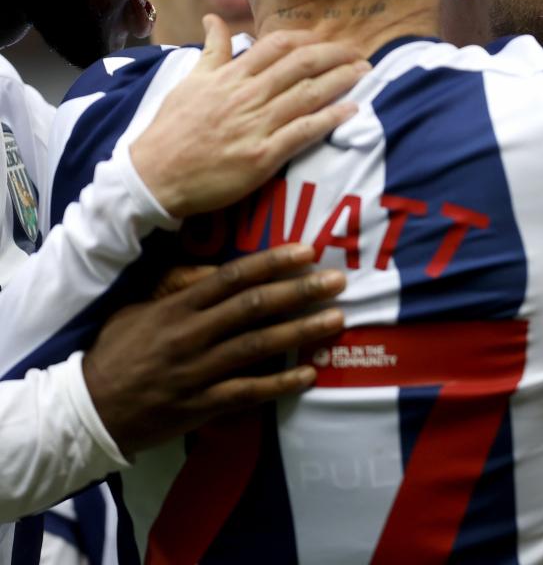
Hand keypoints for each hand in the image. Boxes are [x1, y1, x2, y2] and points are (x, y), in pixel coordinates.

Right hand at [83, 243, 345, 455]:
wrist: (88, 411)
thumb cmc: (117, 352)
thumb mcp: (138, 309)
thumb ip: (178, 287)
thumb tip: (216, 269)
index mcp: (176, 307)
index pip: (231, 277)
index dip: (271, 262)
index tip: (307, 251)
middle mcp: (190, 336)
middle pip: (253, 308)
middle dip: (299, 292)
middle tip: (337, 282)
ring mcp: (197, 372)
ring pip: (257, 347)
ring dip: (301, 332)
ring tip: (336, 320)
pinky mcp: (201, 405)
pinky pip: (248, 393)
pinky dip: (281, 384)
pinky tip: (310, 373)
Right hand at [130, 15, 369, 217]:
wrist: (153, 176)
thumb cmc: (172, 129)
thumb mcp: (189, 81)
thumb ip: (212, 51)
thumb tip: (215, 20)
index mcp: (230, 76)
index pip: (277, 46)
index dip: (308, 39)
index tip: (328, 39)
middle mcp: (246, 96)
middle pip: (301, 65)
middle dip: (335, 55)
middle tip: (359, 52)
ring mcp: (256, 125)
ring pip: (308, 94)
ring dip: (342, 80)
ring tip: (365, 72)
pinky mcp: (262, 156)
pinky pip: (304, 132)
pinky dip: (331, 118)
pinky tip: (352, 110)